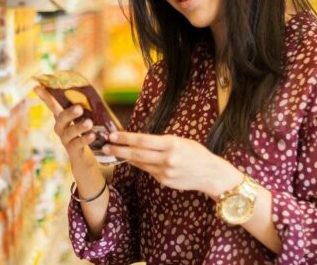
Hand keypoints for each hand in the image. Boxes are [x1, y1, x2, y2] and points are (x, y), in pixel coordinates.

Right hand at [34, 86, 96, 163]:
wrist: (87, 157)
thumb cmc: (87, 131)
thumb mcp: (87, 117)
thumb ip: (86, 107)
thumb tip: (90, 93)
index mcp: (63, 116)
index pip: (53, 104)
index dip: (45, 96)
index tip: (37, 87)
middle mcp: (61, 127)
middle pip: (61, 118)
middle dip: (69, 113)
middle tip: (79, 108)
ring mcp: (65, 139)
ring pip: (69, 132)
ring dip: (79, 127)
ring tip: (89, 123)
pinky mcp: (73, 150)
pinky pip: (77, 144)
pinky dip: (84, 139)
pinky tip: (92, 135)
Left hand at [103, 132, 240, 196]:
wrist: (211, 174)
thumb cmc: (196, 153)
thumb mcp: (180, 141)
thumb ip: (161, 141)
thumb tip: (138, 140)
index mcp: (171, 144)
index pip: (143, 140)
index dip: (125, 138)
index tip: (112, 135)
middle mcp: (167, 159)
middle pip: (137, 154)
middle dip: (118, 150)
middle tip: (105, 146)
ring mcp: (165, 172)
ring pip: (140, 163)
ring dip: (126, 158)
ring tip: (113, 152)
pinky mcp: (164, 181)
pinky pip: (148, 171)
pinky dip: (141, 165)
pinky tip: (134, 160)